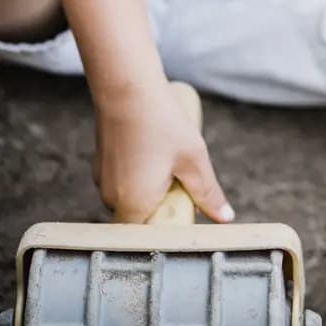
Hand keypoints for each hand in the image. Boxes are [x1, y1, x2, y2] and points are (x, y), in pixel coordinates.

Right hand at [92, 77, 233, 223]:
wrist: (127, 86)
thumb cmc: (161, 122)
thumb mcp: (193, 158)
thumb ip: (207, 192)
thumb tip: (224, 218)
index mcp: (133, 205)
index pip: (148, 239)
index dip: (167, 230)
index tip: (184, 213)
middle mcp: (112, 199)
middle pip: (141, 218)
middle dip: (163, 205)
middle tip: (181, 179)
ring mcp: (103, 181)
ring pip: (132, 197)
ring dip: (151, 188)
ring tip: (167, 158)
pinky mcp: (101, 164)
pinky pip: (123, 180)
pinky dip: (138, 173)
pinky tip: (152, 149)